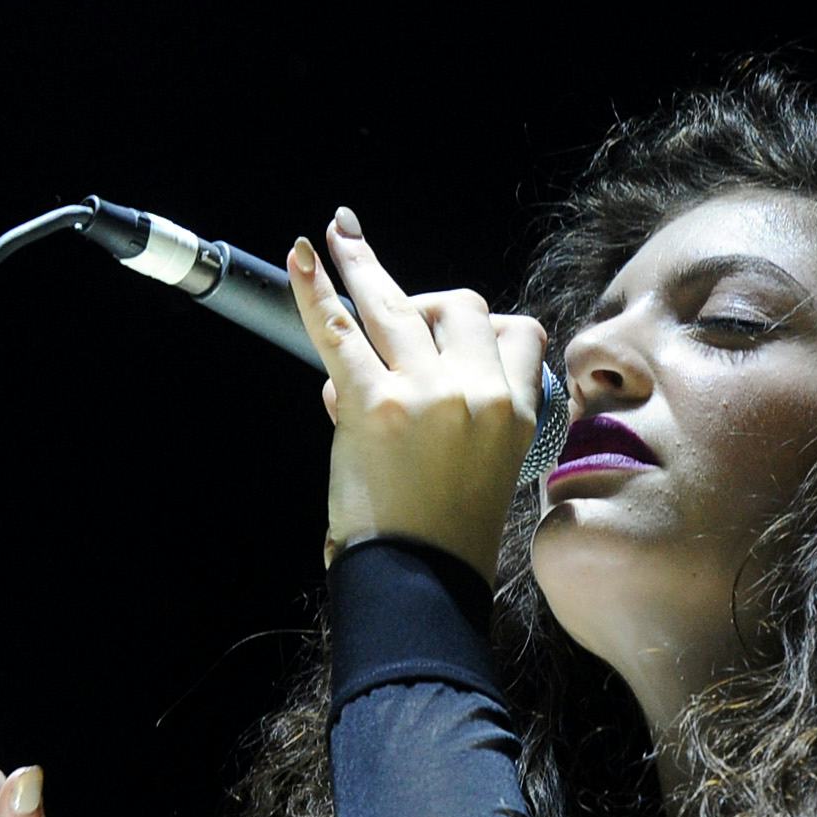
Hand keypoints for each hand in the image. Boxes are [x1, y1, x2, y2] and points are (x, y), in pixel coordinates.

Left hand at [287, 205, 547, 587]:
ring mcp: (427, 394)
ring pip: (396, 303)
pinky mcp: (374, 404)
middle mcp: (479, 394)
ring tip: (338, 232)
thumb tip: (361, 377)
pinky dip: (312, 290)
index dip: (481, 330)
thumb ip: (447, 418)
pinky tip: (298, 257)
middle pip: (459, 306)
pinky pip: (339, 330)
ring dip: (361, 262)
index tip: (446, 345)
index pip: (517, 333)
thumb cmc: (445, 542)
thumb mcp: (483, 474)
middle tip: (389, 313)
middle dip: (424, 303)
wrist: (420, 584)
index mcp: (518, 413)